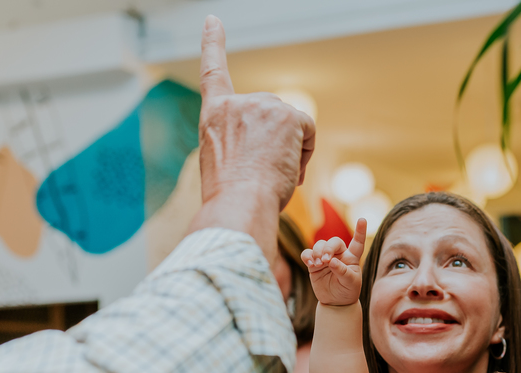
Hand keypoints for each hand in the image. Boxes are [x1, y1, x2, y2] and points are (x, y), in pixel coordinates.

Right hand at [189, 16, 316, 256]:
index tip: (213, 21)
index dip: (212, 44)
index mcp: (214, 116)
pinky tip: (289, 169)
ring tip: (273, 175)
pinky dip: (306, 152)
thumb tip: (271, 150)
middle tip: (264, 173)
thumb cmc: (231, 198)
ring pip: (290, 126)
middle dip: (275, 143)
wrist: (238, 204)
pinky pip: (308, 132)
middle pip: (270, 115)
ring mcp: (262, 106)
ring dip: (291, 151)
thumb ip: (239, 143)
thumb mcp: (223, 164)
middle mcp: (235, 104)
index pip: (213, 73)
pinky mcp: (286, 116)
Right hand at [302, 218, 366, 305]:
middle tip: (326, 260)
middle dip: (328, 248)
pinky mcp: (314, 264)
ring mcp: (325, 258)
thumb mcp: (350, 283)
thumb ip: (342, 271)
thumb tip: (331, 262)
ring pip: (319, 245)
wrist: (335, 302)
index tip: (362, 220)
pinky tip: (310, 263)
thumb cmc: (347, 291)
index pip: (357, 242)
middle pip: (333, 241)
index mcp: (352, 257)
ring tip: (318, 264)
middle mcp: (339, 254)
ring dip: (317, 252)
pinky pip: (307, 253)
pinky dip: (307, 256)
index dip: (360, 231)